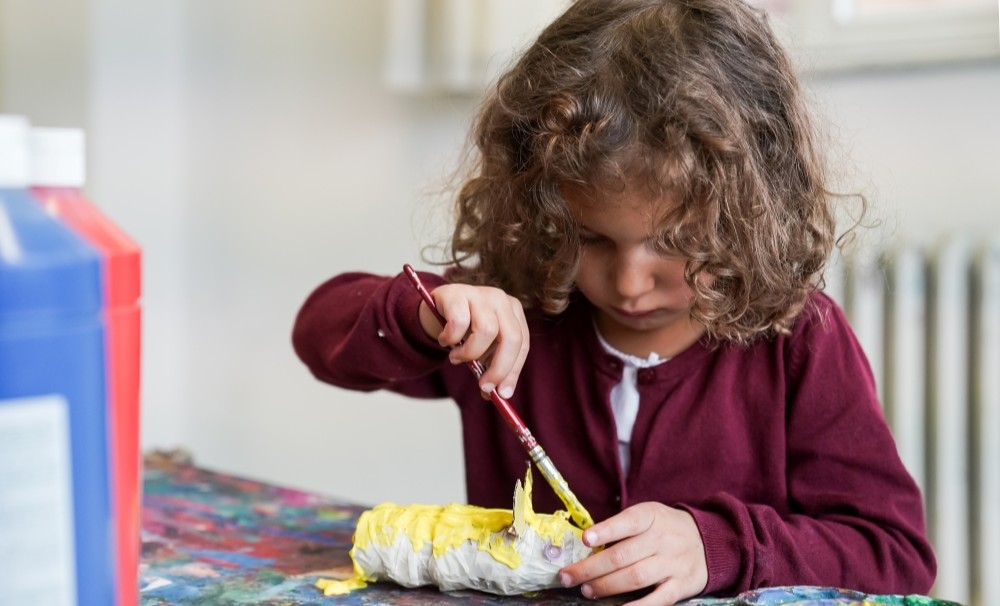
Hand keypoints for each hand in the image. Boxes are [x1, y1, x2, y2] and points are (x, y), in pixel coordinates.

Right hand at [418, 283, 528, 398]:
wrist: (435, 309)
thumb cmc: (464, 331)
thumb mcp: (482, 348)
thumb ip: (491, 366)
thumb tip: (496, 394)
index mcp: (513, 312)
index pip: (522, 344)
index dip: (513, 370)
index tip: (502, 394)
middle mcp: (501, 300)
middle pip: (511, 337)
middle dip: (498, 368)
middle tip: (483, 386)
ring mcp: (479, 293)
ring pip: (486, 330)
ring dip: (469, 353)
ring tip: (456, 358)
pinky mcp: (456, 293)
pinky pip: (458, 323)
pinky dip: (450, 339)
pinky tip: (444, 340)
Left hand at [559, 502, 707, 604]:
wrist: (709, 541)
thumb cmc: (666, 528)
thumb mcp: (649, 516)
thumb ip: (622, 527)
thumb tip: (586, 544)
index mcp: (651, 517)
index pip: (627, 522)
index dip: (606, 531)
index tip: (585, 539)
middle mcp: (662, 539)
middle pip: (622, 555)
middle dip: (591, 568)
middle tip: (568, 576)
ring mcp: (673, 563)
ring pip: (635, 577)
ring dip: (606, 586)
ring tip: (586, 591)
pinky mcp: (681, 586)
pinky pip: (657, 600)